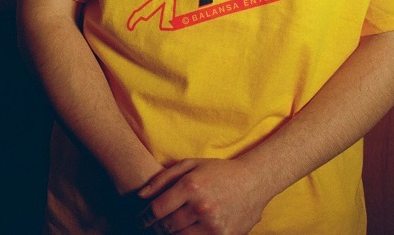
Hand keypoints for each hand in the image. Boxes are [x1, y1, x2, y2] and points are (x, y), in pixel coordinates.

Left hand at [135, 158, 268, 233]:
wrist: (253, 181)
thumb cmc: (218, 171)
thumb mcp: (191, 164)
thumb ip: (163, 178)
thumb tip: (139, 196)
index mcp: (191, 186)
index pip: (157, 210)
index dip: (144, 217)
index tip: (140, 219)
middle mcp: (201, 207)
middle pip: (166, 227)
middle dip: (155, 227)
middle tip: (152, 225)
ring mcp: (213, 225)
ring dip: (171, 234)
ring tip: (170, 227)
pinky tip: (187, 229)